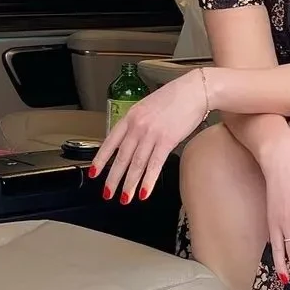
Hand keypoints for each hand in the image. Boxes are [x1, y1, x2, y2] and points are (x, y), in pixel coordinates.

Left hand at [91, 69, 208, 202]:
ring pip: (136, 165)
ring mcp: (151, 134)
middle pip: (121, 158)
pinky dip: (148, 181)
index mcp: (130, 117)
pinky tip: (144, 192)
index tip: (95, 172)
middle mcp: (137, 126)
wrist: (194, 91)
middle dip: (113, 179)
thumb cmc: (175, 97)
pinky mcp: (167, 141)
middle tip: (108, 193)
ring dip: (129, 184)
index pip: (110, 142)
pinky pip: (154, 165)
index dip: (101, 159)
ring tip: (124, 198)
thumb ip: (138, 122)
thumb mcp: (148, 106)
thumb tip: (134, 139)